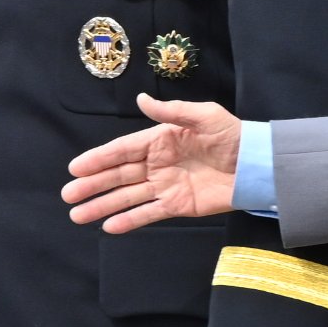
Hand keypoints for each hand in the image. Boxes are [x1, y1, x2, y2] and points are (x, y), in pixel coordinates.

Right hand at [66, 97, 242, 230]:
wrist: (259, 167)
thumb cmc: (233, 137)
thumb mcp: (205, 116)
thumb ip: (171, 111)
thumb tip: (141, 99)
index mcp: (160, 141)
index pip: (122, 150)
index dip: (98, 159)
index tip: (75, 168)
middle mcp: (157, 164)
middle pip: (118, 176)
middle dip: (92, 185)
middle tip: (68, 195)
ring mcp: (165, 186)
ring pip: (126, 197)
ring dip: (102, 206)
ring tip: (77, 215)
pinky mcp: (176, 206)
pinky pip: (148, 214)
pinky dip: (129, 221)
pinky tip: (108, 227)